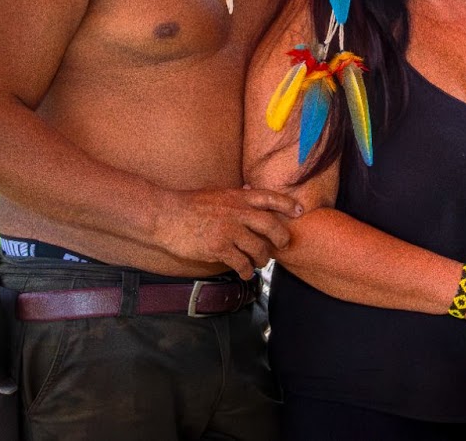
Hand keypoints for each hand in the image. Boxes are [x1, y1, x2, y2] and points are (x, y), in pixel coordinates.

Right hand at [155, 186, 301, 278]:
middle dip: (281, 238)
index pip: (269, 197)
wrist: (165, 215)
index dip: (287, 204)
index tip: (300, 211)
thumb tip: (249, 190)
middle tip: (282, 245)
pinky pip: (241, 263)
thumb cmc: (189, 205)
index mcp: (237, 197)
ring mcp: (229, 231)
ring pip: (258, 249)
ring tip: (260, 263)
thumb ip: (235, 196)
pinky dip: (246, 271)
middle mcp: (237, 212)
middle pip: (271, 226)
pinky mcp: (219, 248)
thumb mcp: (216, 193)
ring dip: (262, 259)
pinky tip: (244, 273)